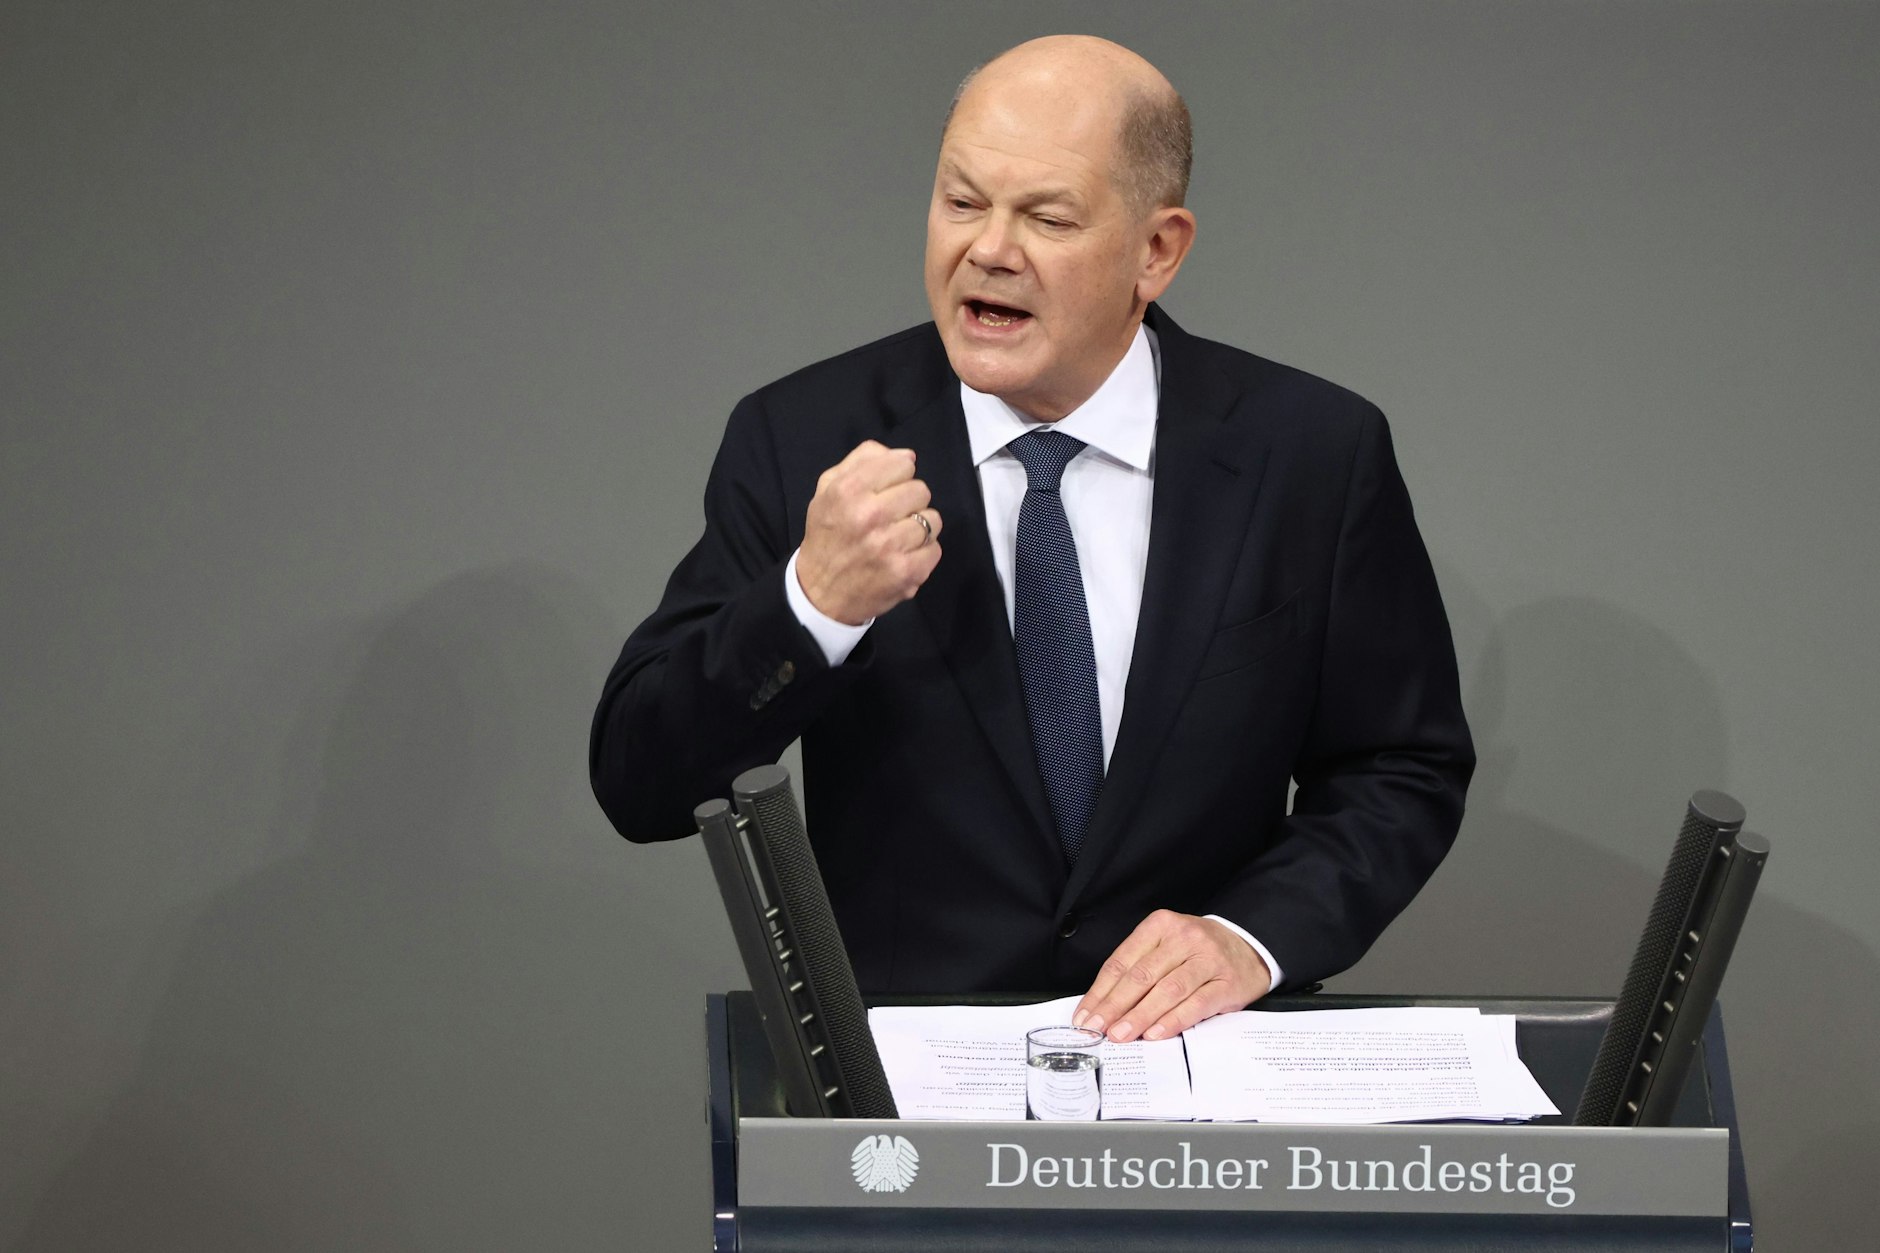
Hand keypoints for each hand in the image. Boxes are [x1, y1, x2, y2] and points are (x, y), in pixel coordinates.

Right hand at [796, 441, 942, 624]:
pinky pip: (935, 548)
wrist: (819, 593)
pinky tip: (903, 556)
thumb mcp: (828, 489)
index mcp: (848, 490)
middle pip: (921, 490)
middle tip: (891, 517)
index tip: (887, 490)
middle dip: (909, 501)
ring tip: (898, 537)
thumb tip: (906, 455)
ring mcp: (890, 545)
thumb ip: (862, 461)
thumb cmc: (827, 535)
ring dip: (919, 527)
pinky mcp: (906, 572)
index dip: (897, 476)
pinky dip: (923, 552)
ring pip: (933, 519)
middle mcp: (869, 515)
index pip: (903, 463)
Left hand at [1072, 910, 1271, 1042]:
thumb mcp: (1166, 946)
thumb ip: (1138, 969)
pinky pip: (1196, 1004)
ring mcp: (1207, 959)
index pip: (1122, 961)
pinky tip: (1155, 1033)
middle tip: (1097, 1029)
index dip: (1101, 991)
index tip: (1085, 1015)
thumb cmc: (1198, 951)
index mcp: (1160, 926)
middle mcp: (1184, 938)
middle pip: (1141, 975)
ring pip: (1167, 990)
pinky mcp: (1227, 983)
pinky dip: (1173, 1020)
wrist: (1249, 947)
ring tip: (1120, 1035)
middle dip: (1114, 1006)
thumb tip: (1103, 1005)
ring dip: (1140, 1016)